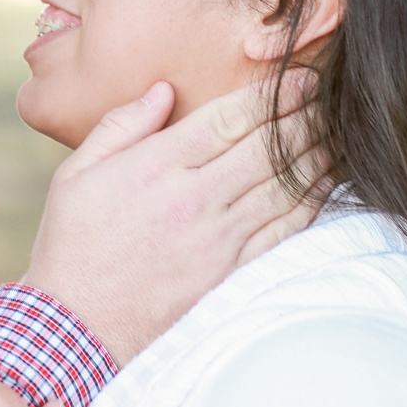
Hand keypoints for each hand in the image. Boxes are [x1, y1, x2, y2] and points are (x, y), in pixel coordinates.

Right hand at [27, 70, 325, 365]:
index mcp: (155, 166)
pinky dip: (311, 203)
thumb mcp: (76, 175)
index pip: (230, 118)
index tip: (300, 78)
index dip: (272, 95)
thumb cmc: (72, 246)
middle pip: (266, 147)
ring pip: (283, 185)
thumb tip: (163, 91)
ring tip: (335, 132)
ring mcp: (217, 240)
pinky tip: (324, 184)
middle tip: (327, 98)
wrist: (76, 328)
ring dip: (316, 155)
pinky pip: (284, 231)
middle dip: (303, 116)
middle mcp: (193, 199)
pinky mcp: (231, 274)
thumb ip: (120, 126)